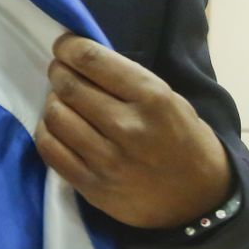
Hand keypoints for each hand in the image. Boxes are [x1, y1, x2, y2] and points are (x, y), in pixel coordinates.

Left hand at [34, 34, 232, 229]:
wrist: (201, 201)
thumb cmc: (184, 141)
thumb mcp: (170, 100)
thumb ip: (127, 80)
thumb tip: (81, 60)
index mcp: (151, 98)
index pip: (92, 60)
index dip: (69, 48)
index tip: (64, 47)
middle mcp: (128, 127)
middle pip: (68, 86)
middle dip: (58, 72)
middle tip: (61, 72)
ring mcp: (108, 160)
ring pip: (55, 115)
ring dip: (52, 102)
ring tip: (63, 102)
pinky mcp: (92, 187)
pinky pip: (50, 150)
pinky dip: (47, 132)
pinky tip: (58, 128)